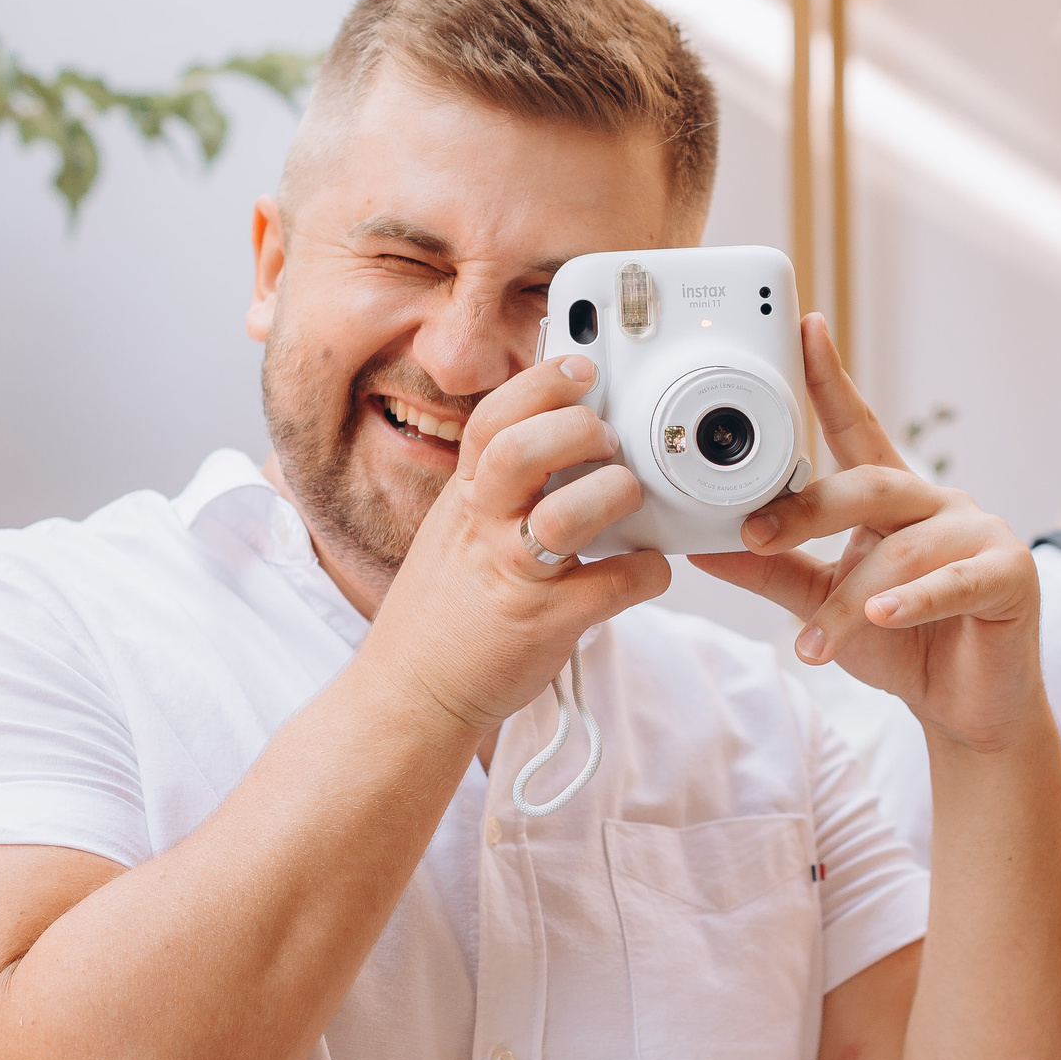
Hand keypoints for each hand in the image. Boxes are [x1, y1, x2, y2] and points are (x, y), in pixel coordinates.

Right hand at [362, 354, 670, 737]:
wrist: (413, 692)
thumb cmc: (444, 609)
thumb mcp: (455, 530)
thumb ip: (496, 487)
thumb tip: (555, 439)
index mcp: (464, 500)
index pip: (493, 418)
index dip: (541, 383)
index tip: (581, 367)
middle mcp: (483, 529)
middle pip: (522, 450)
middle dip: (578, 429)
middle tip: (608, 439)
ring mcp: (514, 577)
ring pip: (567, 515)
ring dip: (614, 494)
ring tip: (627, 497)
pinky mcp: (548, 624)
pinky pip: (613, 585)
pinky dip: (646, 571)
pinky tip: (646, 568)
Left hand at [692, 316, 1047, 753]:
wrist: (966, 708)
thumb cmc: (899, 643)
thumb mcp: (823, 602)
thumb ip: (773, 570)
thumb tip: (704, 545)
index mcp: (893, 498)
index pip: (857, 427)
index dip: (831, 379)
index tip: (804, 330)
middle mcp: (937, 502)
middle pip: (870, 483)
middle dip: (809, 509)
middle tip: (756, 534)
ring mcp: (979, 532)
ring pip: (900, 550)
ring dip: (848, 601)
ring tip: (812, 645)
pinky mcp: (1011, 574)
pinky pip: (954, 581)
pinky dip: (913, 601)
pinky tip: (882, 617)